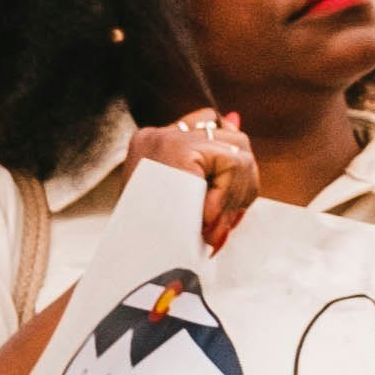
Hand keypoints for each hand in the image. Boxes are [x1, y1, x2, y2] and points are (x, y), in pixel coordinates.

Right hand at [127, 111, 262, 250]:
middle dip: (240, 183)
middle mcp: (159, 133)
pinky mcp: (181, 149)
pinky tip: (205, 218)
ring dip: (237, 196)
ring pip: (240, 154)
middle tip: (224, 221)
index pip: (208, 121)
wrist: (134, 257)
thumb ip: (211, 162)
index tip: (234, 181)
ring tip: (213, 226)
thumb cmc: (161, 238)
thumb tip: (235, 116)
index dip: (229, 158)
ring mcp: (169, 138)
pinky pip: (233, 164)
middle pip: (234, 139)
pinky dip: (227, 196)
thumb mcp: (189, 198)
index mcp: (153, 142)